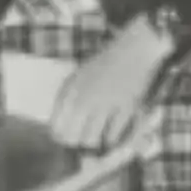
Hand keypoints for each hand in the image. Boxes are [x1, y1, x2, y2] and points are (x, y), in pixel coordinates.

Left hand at [48, 16, 173, 151]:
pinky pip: (111, 137)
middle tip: (84, 135)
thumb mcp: (80, 75)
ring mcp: (104, 104)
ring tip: (99, 133)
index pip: (55, 127)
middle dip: (76, 140)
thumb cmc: (106, 63)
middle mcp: (84, 97)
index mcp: (70, 88)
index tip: (68, 134)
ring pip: (90, 141)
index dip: (60, 134)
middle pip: (71, 138)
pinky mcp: (123, 111)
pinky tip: (114, 128)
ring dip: (94, 140)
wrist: (135, 49)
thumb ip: (67, 99)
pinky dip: (111, 136)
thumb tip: (57, 130)